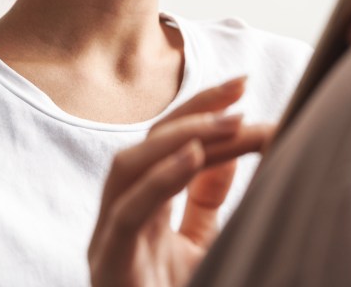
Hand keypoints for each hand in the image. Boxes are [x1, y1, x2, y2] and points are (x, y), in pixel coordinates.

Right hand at [88, 77, 272, 286]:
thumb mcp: (202, 245)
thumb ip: (206, 199)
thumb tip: (226, 150)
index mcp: (142, 209)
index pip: (167, 143)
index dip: (200, 109)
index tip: (241, 84)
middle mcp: (119, 217)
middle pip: (147, 144)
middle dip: (193, 111)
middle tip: (240, 91)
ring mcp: (109, 241)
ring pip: (127, 167)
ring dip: (179, 137)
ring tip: (229, 122)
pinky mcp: (109, 266)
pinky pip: (127, 213)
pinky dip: (159, 179)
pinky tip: (195, 156)